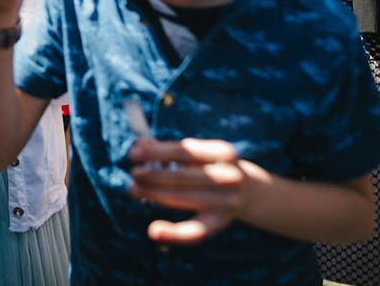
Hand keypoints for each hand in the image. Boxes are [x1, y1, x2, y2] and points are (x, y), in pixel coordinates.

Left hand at [127, 137, 248, 244]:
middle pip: (181, 177)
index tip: (133, 154)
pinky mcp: (220, 223)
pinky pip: (194, 231)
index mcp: (221, 152)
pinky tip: (154, 231)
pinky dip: (173, 233)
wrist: (246, 192)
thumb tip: (138, 146)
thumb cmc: (209, 167)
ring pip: (181, 198)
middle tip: (133, 174)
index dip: (155, 152)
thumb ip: (168, 150)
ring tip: (133, 189)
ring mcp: (226, 202)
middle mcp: (228, 176)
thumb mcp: (197, 154)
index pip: (183, 151)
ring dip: (152, 194)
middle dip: (151, 175)